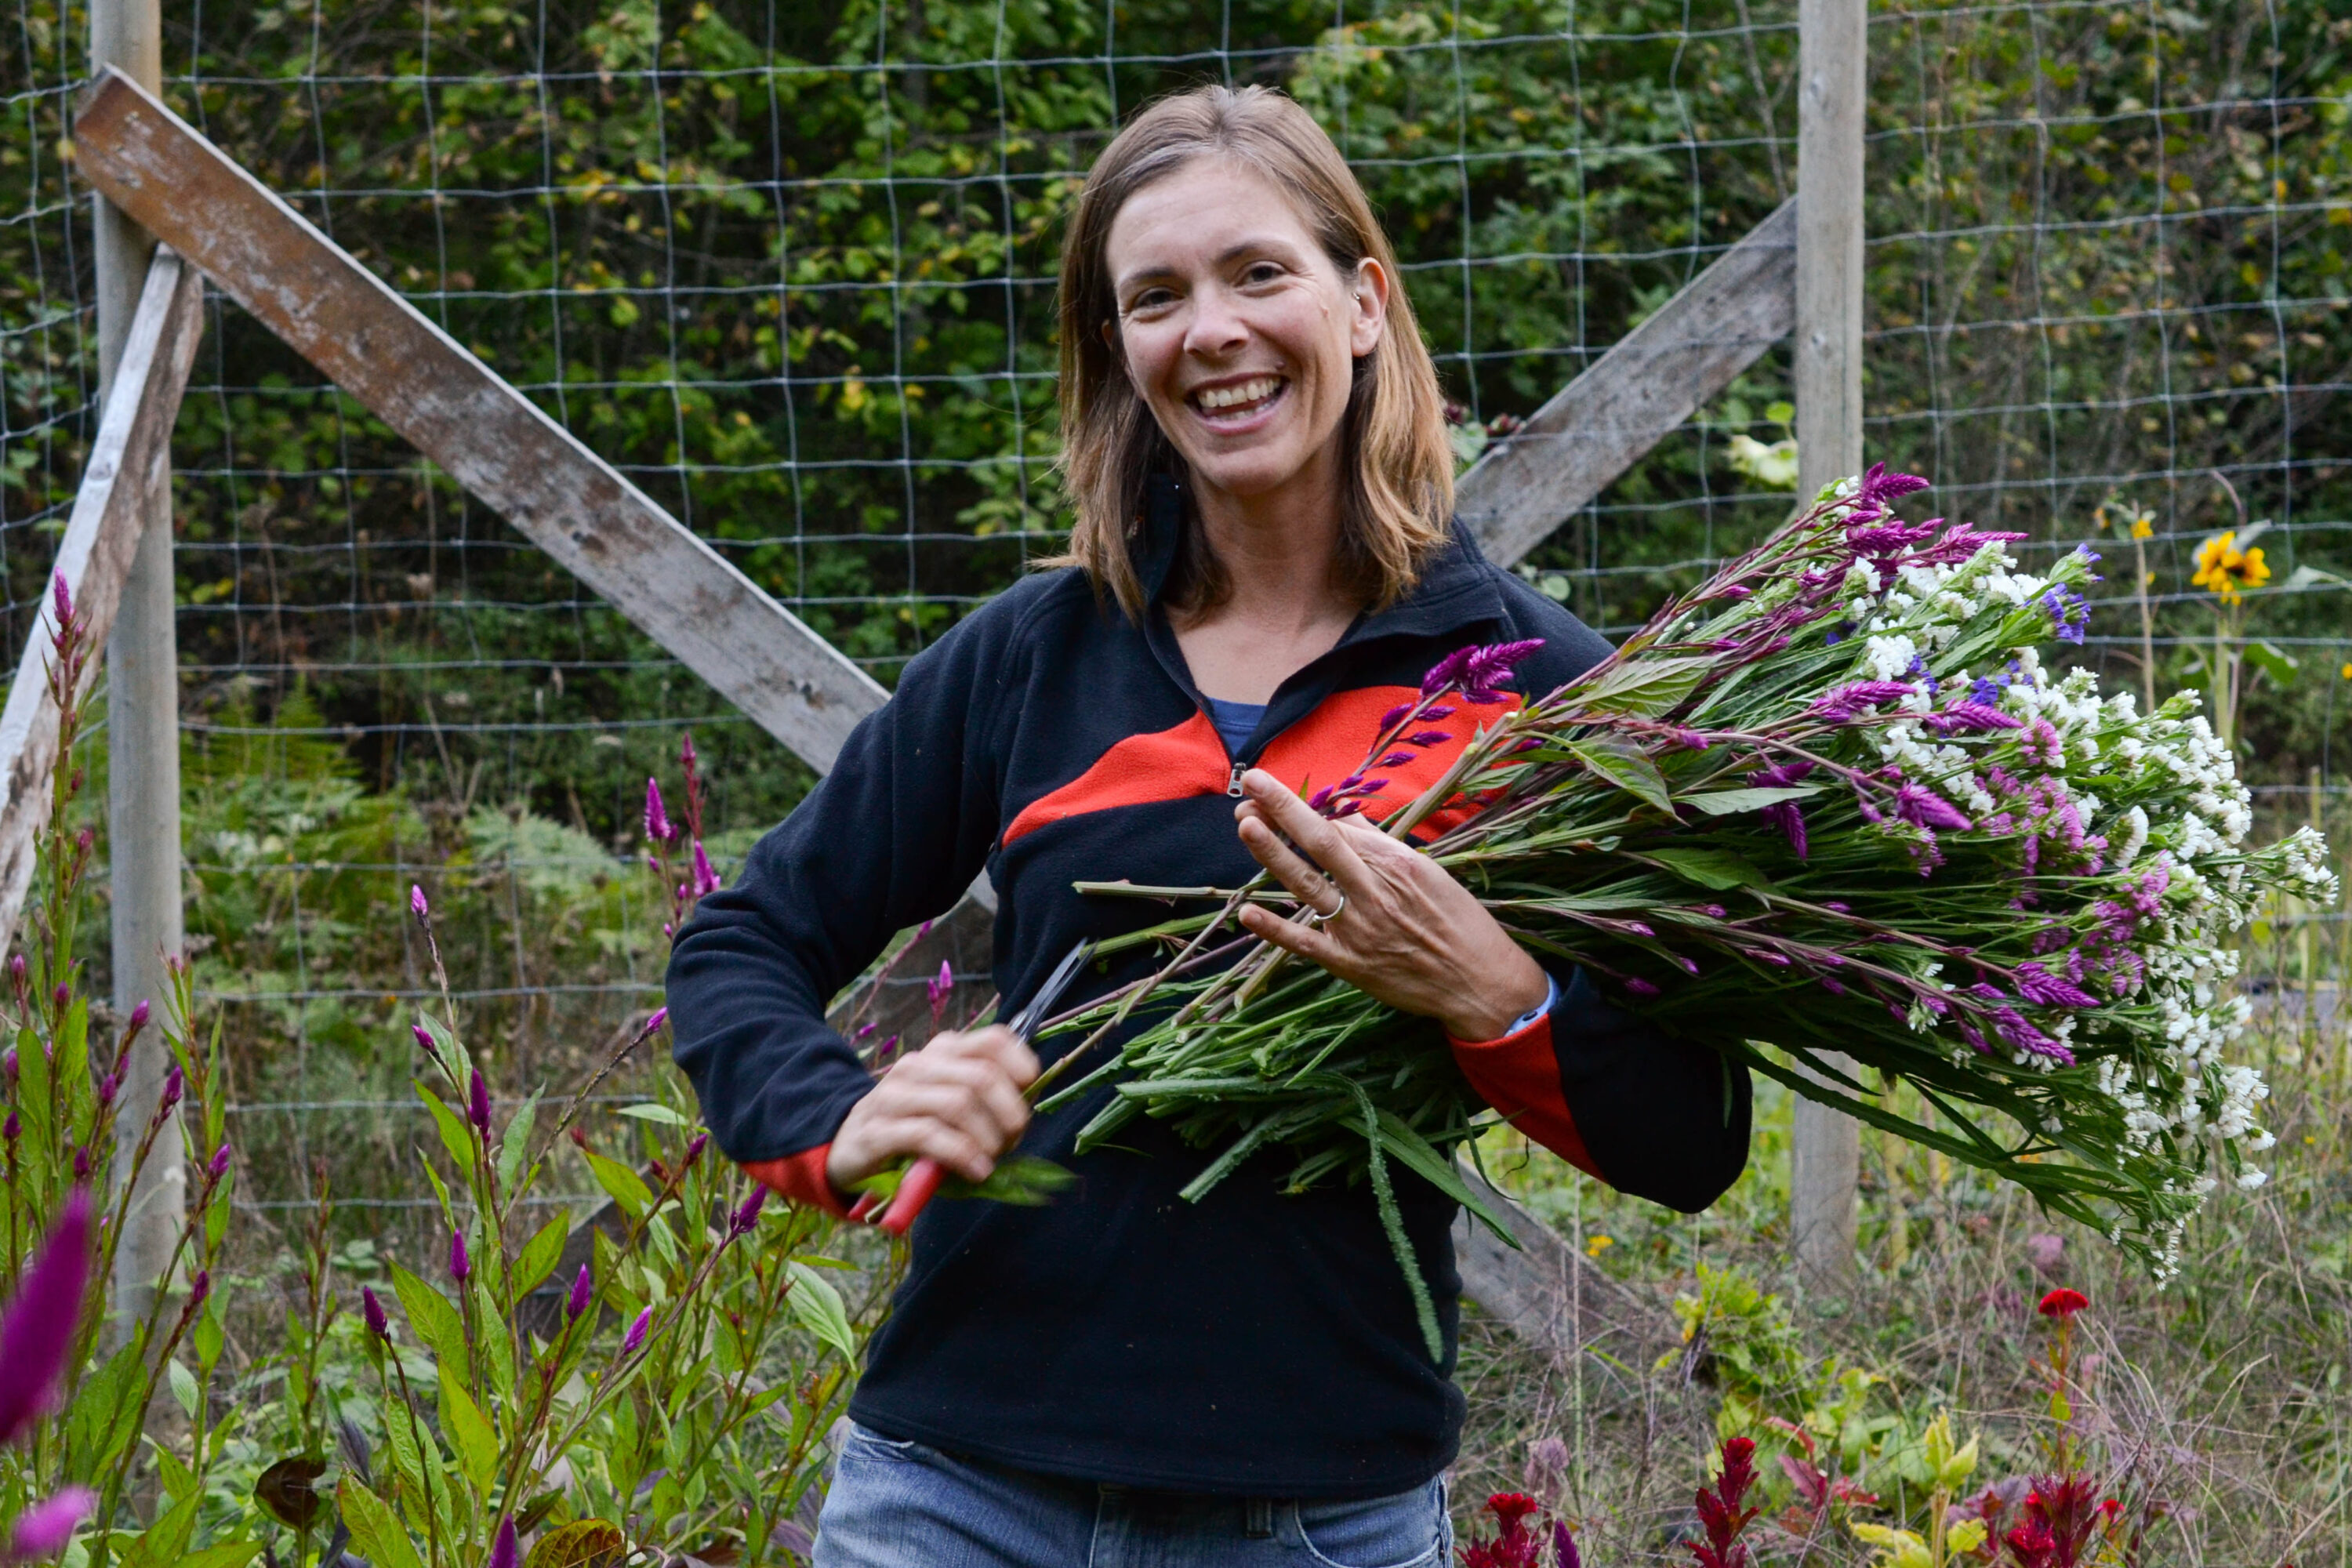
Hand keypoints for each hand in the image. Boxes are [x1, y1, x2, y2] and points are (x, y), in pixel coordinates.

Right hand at [826, 1025, 1039, 1191]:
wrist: (845, 1145)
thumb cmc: (911, 1127)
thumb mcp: (950, 1105)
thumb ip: (985, 1101)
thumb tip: (1026, 1112)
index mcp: (943, 1051)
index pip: (994, 1040)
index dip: (1022, 1068)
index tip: (1029, 1099)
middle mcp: (919, 1065)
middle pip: (982, 1076)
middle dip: (1010, 1115)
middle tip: (1012, 1142)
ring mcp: (894, 1095)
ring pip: (959, 1103)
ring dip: (987, 1138)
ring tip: (991, 1160)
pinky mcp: (877, 1131)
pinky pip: (929, 1135)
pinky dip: (962, 1155)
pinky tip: (976, 1170)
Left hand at [1232, 768, 1548, 1041]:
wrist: (1482, 983)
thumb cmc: (1458, 922)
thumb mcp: (1428, 872)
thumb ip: (1381, 846)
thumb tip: (1342, 816)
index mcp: (1397, 864)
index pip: (1339, 826)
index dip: (1302, 805)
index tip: (1272, 788)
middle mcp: (1375, 891)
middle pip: (1320, 842)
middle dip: (1282, 810)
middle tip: (1251, 785)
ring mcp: (1359, 929)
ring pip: (1307, 884)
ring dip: (1273, 852)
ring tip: (1245, 823)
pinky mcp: (1350, 965)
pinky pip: (1305, 944)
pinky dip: (1275, 928)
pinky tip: (1247, 912)